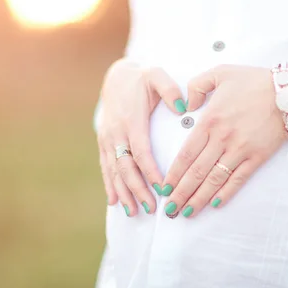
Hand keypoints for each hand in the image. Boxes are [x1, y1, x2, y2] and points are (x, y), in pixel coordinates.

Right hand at [97, 59, 186, 215]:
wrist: (115, 77)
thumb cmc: (142, 79)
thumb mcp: (156, 76)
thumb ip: (170, 90)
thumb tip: (183, 107)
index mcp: (131, 121)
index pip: (141, 152)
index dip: (150, 172)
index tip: (162, 188)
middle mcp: (116, 133)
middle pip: (126, 167)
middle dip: (137, 190)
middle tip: (151, 208)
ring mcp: (107, 139)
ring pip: (114, 171)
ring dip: (123, 192)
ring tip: (133, 212)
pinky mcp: (104, 142)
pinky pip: (106, 167)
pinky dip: (110, 185)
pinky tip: (114, 202)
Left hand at [161, 65, 287, 217]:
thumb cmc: (253, 81)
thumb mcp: (220, 73)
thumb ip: (196, 86)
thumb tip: (186, 106)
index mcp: (209, 121)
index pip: (186, 154)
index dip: (173, 174)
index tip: (163, 188)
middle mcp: (222, 139)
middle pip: (196, 172)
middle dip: (180, 193)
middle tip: (169, 209)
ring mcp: (240, 150)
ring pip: (214, 180)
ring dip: (198, 199)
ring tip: (186, 213)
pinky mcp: (256, 157)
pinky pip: (238, 179)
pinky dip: (225, 193)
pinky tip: (214, 205)